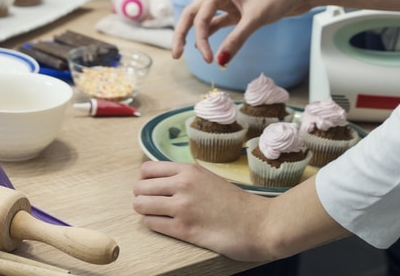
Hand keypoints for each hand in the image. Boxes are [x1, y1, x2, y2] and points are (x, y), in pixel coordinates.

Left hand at [133, 162, 275, 260]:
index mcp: (189, 170)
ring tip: (158, 215)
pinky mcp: (184, 230)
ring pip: (140, 205)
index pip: (147, 170)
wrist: (260, 224)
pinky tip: (166, 225)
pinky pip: (152, 224)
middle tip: (154, 204)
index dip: (146, 181)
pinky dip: (154, 225)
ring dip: (145, 211)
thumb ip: (186, 178)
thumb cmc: (236, 204)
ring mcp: (182, 207)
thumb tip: (160, 182)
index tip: (153, 189)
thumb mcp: (209, 179)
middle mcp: (182, 185)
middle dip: (142, 197)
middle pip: (139, 187)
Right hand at [171, 0, 302, 64]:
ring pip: (205, 20)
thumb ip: (236, 40)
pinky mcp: (238, 12)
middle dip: (183, 33)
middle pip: (193, 14)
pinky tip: (209, 48)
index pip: (200, 16)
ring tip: (188, 53)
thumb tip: (220, 62)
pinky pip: (220, 24)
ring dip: (198, 36)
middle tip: (176, 54)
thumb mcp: (255, 19)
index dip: (200, 39)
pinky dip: (213, 36)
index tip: (207, 59)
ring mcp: (229, 3)